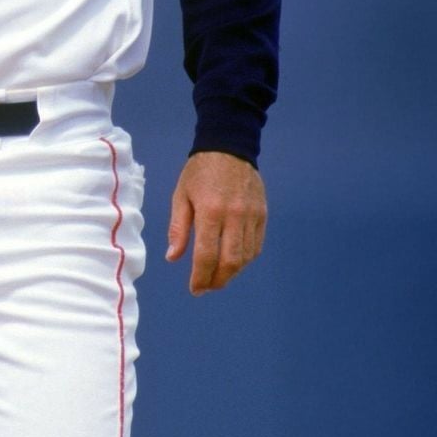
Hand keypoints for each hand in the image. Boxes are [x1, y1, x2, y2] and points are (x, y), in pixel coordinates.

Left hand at [165, 151, 266, 294]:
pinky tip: (233, 262)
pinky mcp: (262, 214)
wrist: (229, 147)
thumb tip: (173, 258)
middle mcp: (234, 216)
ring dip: (232, 273)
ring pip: (246, 257)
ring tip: (217, 278)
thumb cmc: (199, 171)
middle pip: (231, 261)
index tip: (194, 288)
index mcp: (210, 211)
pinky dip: (245, 259)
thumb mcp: (181, 196)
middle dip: (218, 281)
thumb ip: (178, 228)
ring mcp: (252, 216)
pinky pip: (256, 245)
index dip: (201, 277)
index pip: (207, 254)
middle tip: (206, 288)